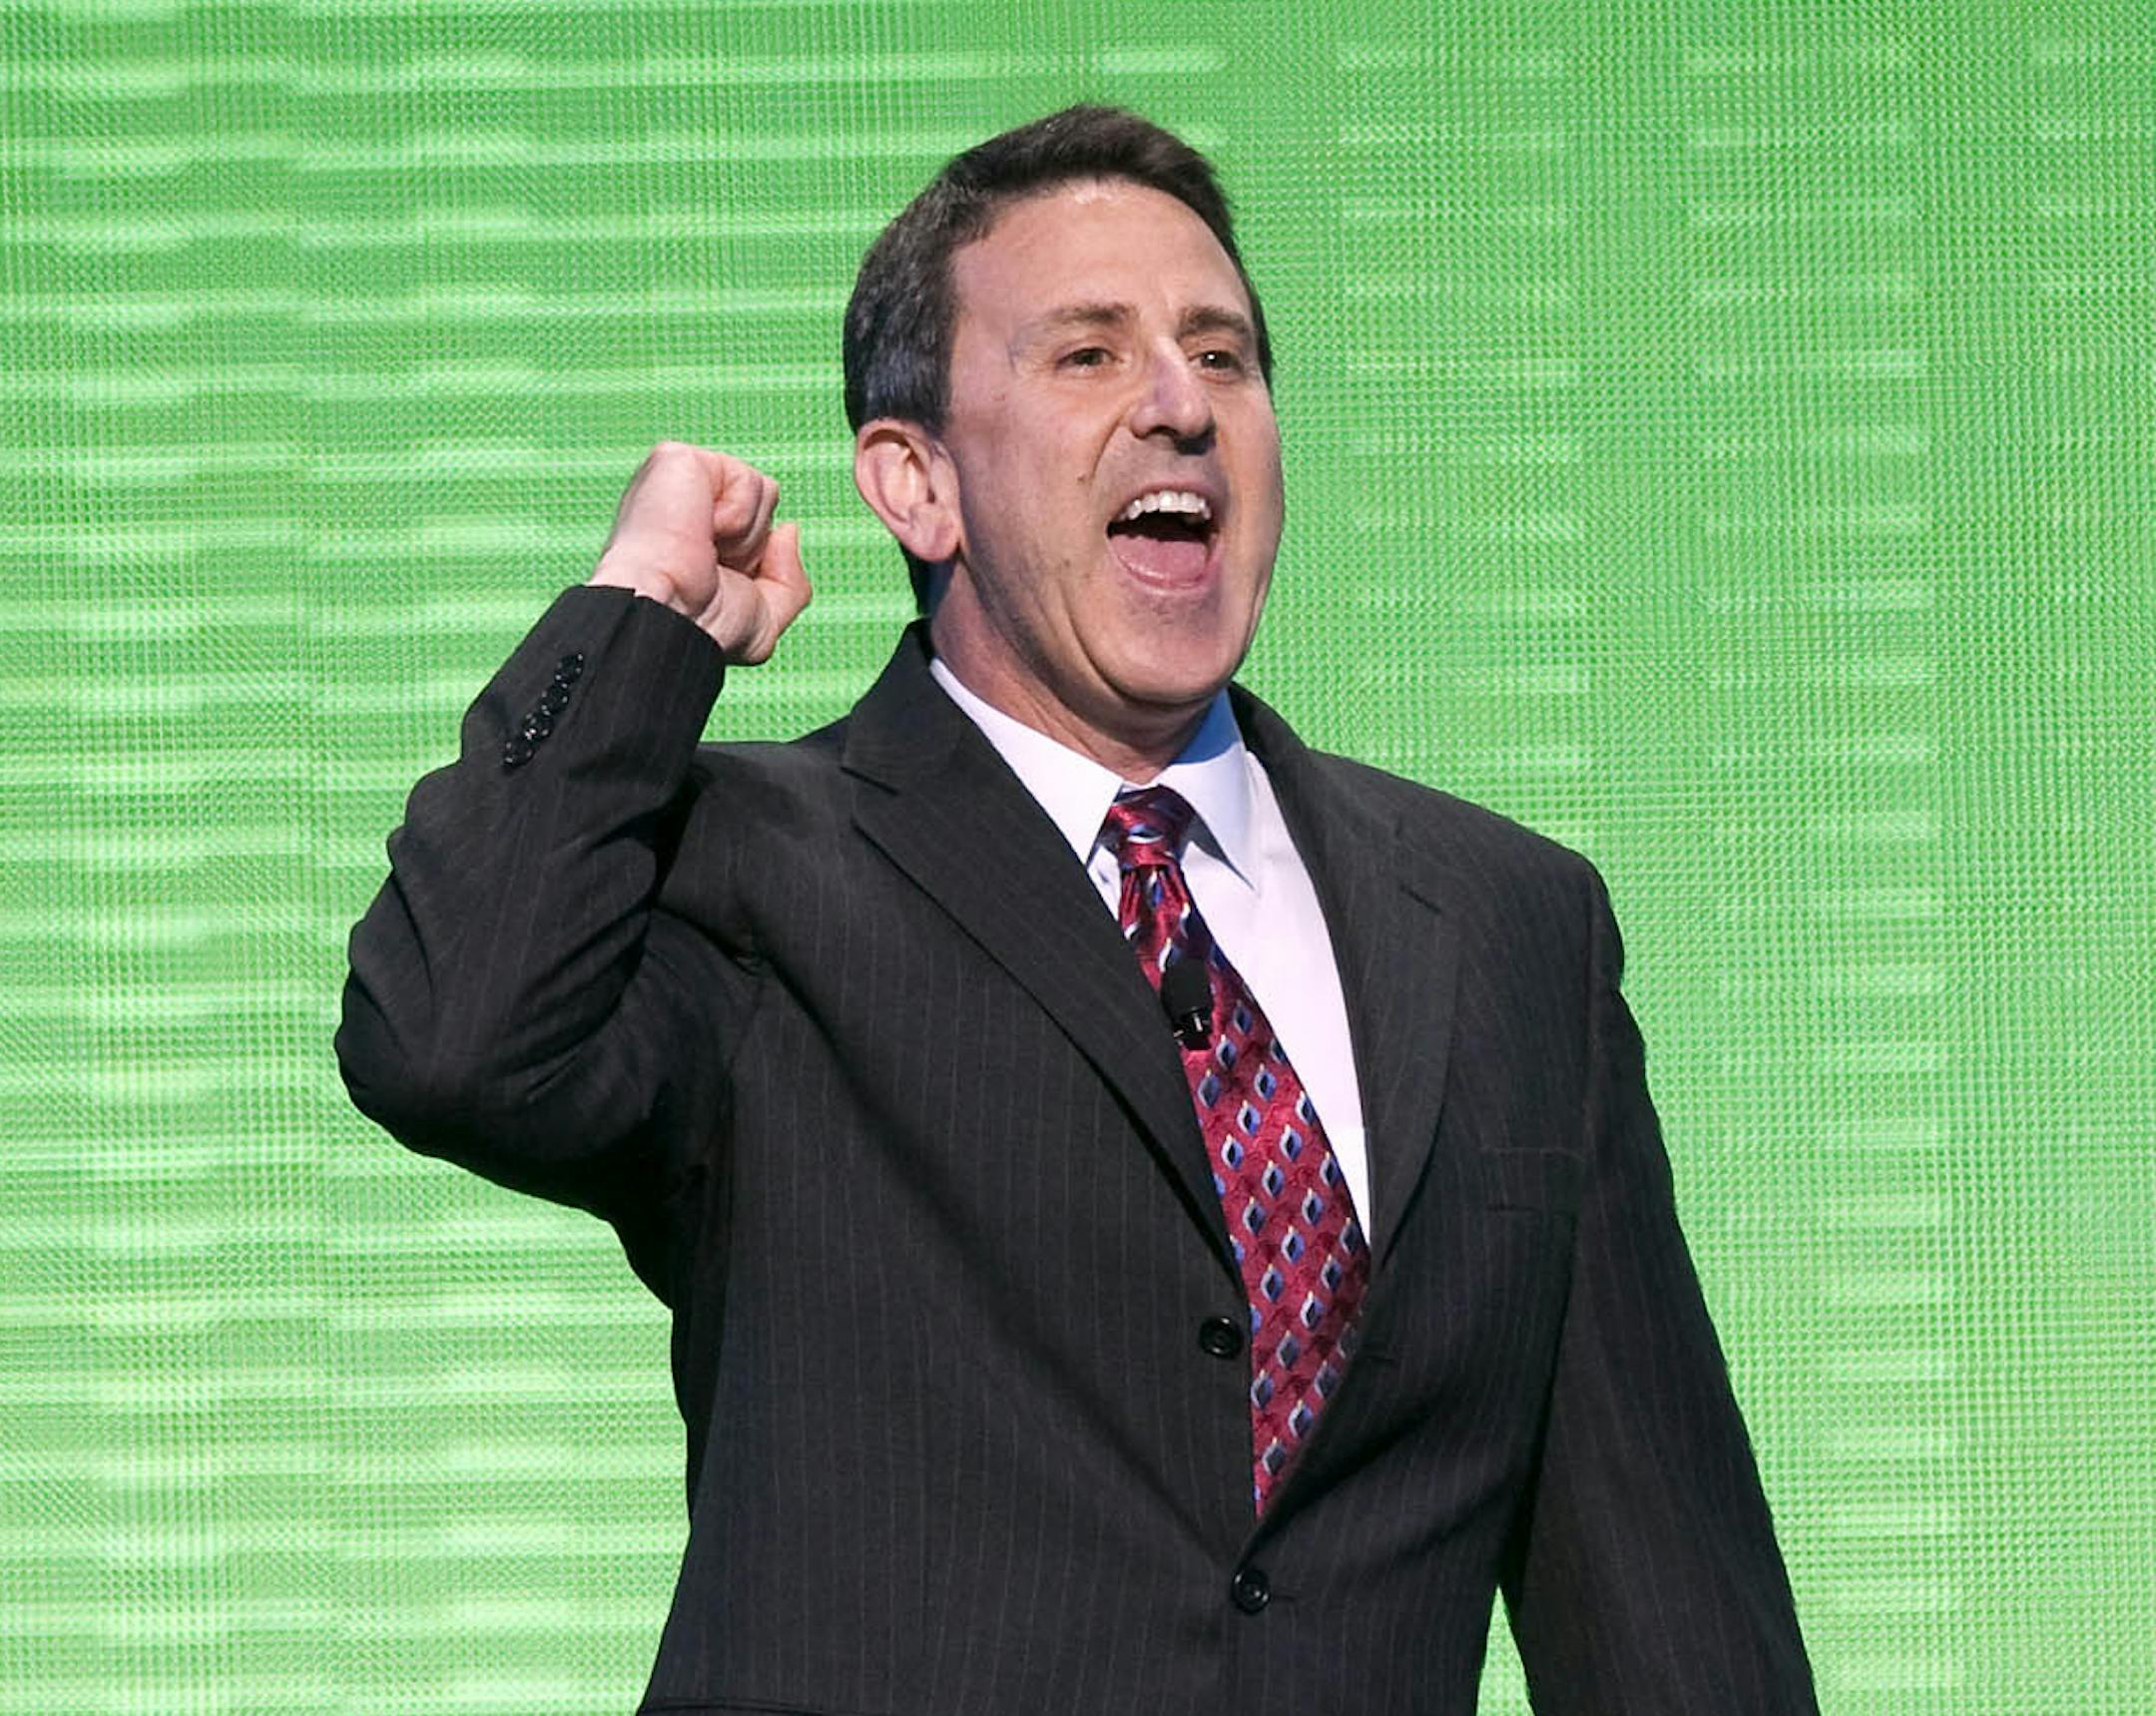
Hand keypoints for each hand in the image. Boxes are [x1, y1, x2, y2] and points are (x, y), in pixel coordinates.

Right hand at [587, 442, 812, 663]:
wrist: (669, 617)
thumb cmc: (702, 625)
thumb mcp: (764, 621)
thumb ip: (789, 580)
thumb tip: (788, 530)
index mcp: (696, 537)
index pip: (760, 532)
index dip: (756, 564)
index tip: (720, 587)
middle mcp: (686, 505)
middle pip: (767, 507)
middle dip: (755, 548)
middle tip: (715, 567)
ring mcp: (681, 480)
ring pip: (764, 491)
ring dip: (746, 535)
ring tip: (707, 550)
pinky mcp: (676, 459)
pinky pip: (747, 479)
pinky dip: (737, 514)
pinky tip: (703, 530)